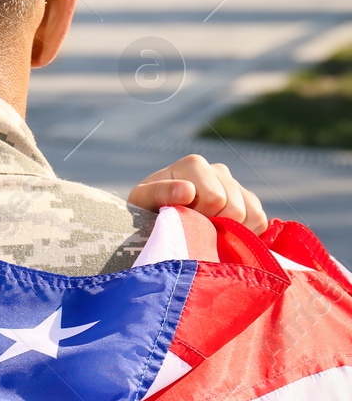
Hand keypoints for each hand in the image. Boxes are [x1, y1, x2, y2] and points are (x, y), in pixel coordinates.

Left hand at [127, 154, 267, 234]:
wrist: (154, 222)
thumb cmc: (144, 211)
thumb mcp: (142, 201)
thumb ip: (160, 193)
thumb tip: (188, 190)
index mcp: (194, 164)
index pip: (216, 198)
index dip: (201, 217)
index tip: (181, 221)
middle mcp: (218, 170)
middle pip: (235, 209)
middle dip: (214, 226)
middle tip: (193, 230)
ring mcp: (235, 185)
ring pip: (251, 215)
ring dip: (230, 232)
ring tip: (206, 233)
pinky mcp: (248, 201)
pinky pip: (260, 221)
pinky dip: (244, 234)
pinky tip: (222, 235)